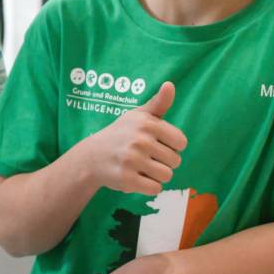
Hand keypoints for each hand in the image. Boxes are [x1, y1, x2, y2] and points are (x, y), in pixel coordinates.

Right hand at [83, 81, 185, 195]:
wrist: (92, 156)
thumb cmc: (121, 134)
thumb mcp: (138, 115)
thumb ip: (159, 103)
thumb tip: (170, 84)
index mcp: (148, 124)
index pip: (181, 142)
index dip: (172, 146)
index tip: (157, 144)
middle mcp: (140, 140)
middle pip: (175, 161)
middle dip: (164, 162)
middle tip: (145, 157)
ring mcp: (133, 160)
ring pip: (167, 176)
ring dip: (156, 175)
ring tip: (141, 167)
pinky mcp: (127, 179)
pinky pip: (155, 188)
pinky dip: (148, 186)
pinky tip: (136, 177)